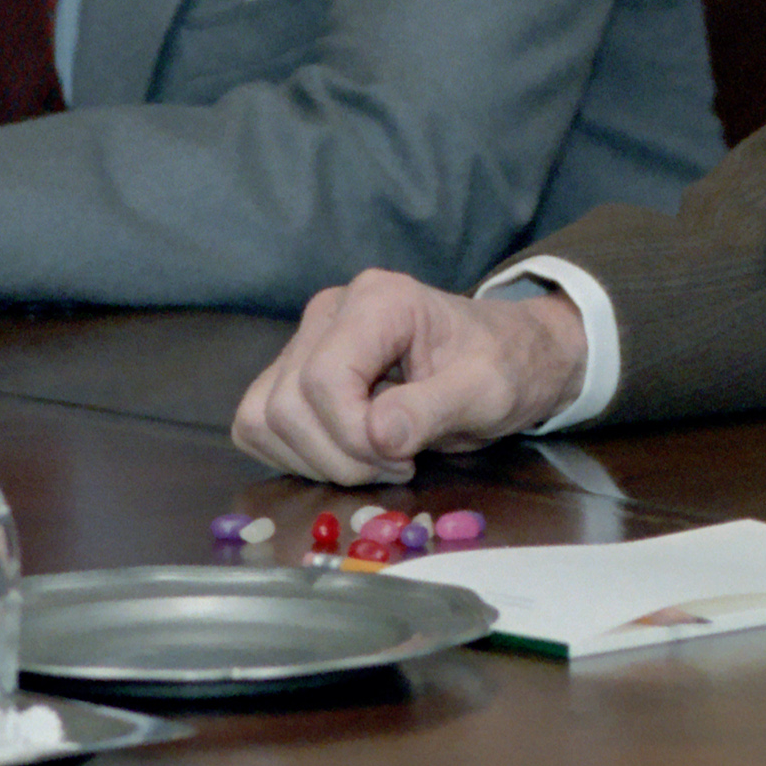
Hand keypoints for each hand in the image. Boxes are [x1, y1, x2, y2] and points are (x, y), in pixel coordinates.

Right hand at [231, 270, 589, 485]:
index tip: (404, 459)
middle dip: (338, 455)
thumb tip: (377, 435)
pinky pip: (259, 423)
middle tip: (396, 464)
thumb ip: (433, 409)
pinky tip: (347, 453)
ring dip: (316, 460)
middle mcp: (329, 311)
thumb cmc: (503, 367)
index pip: (323, 378)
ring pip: (262, 417)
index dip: (351, 435)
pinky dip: (295, 454)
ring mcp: (306, 339)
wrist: (507, 357)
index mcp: (378, 301)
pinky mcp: (294, 370)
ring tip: (375, 460)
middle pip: (286, 404)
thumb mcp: (487, 391)